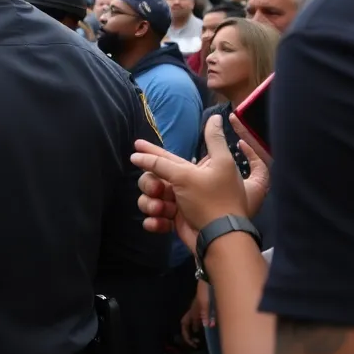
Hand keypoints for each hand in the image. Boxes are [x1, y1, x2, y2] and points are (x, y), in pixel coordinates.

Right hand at [132, 115, 269, 252]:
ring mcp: (180, 205)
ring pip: (150, 198)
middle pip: (154, 178)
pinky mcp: (176, 222)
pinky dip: (155, 222)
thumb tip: (215, 115)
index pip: (167, 159)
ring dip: (151, 204)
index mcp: (193, 171)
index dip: (151, 153)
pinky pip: (156, 219)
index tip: (135, 147)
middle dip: (150, 183)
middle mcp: (185, 186)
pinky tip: (158, 222)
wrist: (219, 238)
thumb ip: (201, 142)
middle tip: (156, 190)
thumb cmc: (210, 201)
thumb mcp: (196, 171)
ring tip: (160, 209)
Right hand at [180, 281, 212, 346]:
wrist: (208, 278)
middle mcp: (194, 310)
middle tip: (197, 342)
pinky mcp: (204, 304)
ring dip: (197, 329)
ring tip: (204, 336)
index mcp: (192, 311)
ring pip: (194, 321)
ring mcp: (198, 307)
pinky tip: (210, 325)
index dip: (187, 336)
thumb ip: (206, 314)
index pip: (185, 326)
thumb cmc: (206, 290)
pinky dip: (203, 323)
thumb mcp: (206, 302)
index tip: (194, 344)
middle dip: (190, 334)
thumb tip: (207, 326)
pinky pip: (200, 317)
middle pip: (187, 324)